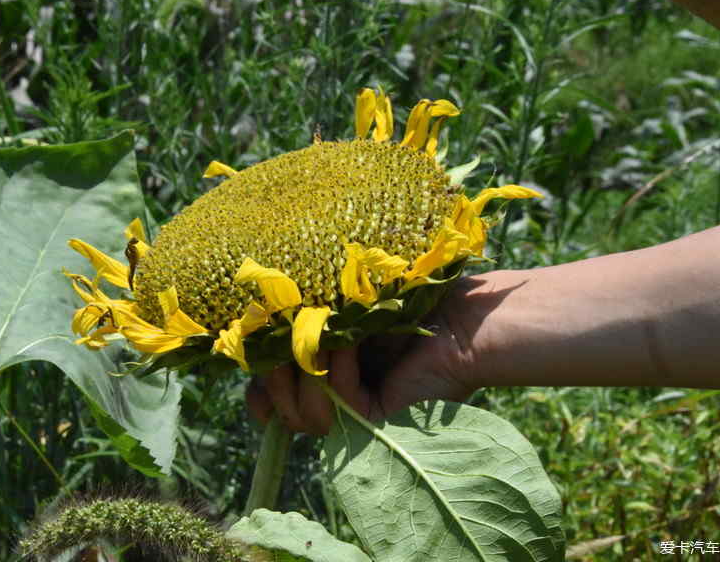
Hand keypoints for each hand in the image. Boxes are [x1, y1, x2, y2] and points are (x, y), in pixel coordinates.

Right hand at [245, 295, 479, 435]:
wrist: (461, 315)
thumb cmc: (404, 298)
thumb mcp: (336, 311)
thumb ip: (300, 327)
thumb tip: (257, 347)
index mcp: (324, 370)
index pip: (274, 397)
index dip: (261, 391)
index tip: (258, 369)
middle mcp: (336, 397)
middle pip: (280, 408)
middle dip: (276, 376)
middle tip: (291, 343)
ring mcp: (355, 413)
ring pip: (301, 416)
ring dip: (306, 371)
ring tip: (327, 335)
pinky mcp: (374, 422)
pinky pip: (335, 403)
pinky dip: (337, 367)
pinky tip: (352, 339)